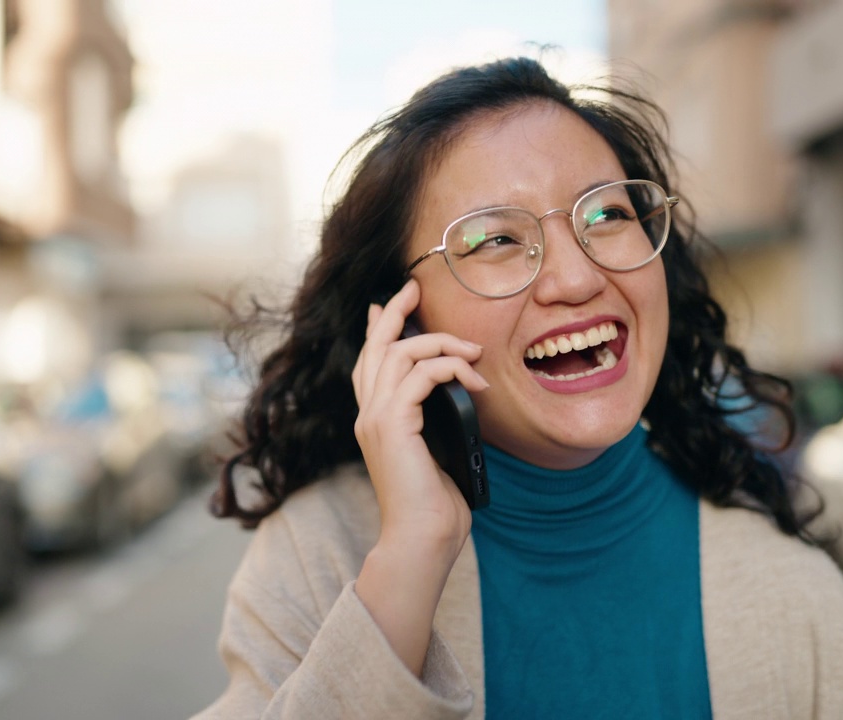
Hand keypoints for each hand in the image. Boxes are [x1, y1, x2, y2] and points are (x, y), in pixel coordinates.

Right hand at [350, 279, 487, 675]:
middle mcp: (368, 415)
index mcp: (375, 421)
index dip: (378, 328)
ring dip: (444, 345)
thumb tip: (461, 394)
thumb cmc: (435, 507)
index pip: (369, 362)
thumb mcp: (437, 453)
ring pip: (402, 353)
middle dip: (396, 312)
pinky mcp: (393, 425)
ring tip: (474, 356)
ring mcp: (376, 419)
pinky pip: (420, 374)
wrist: (421, 540)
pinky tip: (474, 381)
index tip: (393, 303)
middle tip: (415, 290)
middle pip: (376, 347)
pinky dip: (450, 368)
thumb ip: (437, 421)